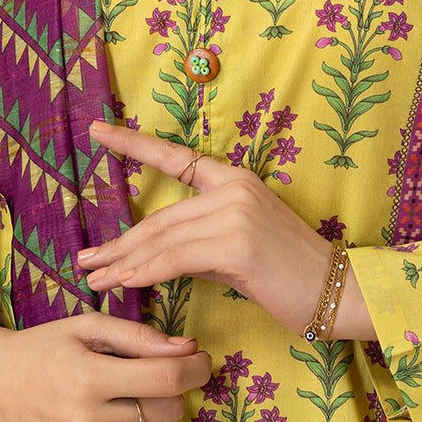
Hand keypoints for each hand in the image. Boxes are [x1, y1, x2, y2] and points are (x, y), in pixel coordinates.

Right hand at [0, 291, 211, 421]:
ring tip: (148, 408)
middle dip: (176, 390)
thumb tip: (187, 348)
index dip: (197, 367)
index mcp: (91, 377)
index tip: (201, 360)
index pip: (168, 378)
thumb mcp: (86, 327)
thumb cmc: (41, 348)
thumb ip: (139, 336)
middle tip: (160, 376)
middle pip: (167, 410)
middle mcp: (88, 421)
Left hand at [81, 122, 375, 341]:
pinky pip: (177, 259)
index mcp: (235, 180)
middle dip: (118, 243)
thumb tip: (155, 255)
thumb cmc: (289, 275)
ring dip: (123, 263)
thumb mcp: (241, 247)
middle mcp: (234, 187)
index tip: (97, 130)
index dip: (133, 143)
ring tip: (94, 278)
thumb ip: (201, 240)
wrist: (337, 291)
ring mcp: (236, 212)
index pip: (176, 158)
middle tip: (84, 260)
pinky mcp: (236, 242)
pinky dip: (147, 272)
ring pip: (163, 239)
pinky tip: (125, 283)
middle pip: (159, 217)